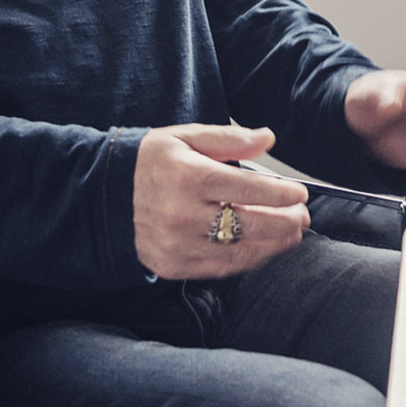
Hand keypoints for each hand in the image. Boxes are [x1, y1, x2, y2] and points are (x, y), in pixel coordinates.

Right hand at [132, 124, 309, 279]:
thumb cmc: (150, 161)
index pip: (250, 189)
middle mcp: (183, 215)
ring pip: (241, 253)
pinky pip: (222, 269)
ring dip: (274, 245)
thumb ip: (229, 139)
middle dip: (286, 222)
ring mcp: (178, 246)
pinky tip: (263, 248)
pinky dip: (249, 260)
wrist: (103, 197)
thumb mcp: (185, 137)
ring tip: (291, 233)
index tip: (300, 193)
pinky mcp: (173, 267)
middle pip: (251, 225)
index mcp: (189, 177)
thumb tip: (268, 138)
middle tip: (303, 216)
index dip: (282, 194)